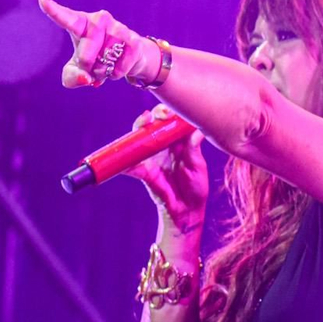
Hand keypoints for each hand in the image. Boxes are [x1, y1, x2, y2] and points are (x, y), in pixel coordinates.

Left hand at [37, 0, 154, 87]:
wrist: (127, 57)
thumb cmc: (95, 60)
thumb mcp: (77, 71)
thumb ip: (72, 77)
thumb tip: (86, 79)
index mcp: (80, 23)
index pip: (65, 18)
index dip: (53, 10)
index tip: (42, 0)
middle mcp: (99, 19)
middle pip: (85, 57)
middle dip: (88, 69)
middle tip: (93, 66)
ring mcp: (118, 27)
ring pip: (104, 63)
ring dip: (104, 71)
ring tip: (107, 62)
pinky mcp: (133, 40)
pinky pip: (119, 67)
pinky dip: (117, 74)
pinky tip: (119, 64)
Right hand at [124, 104, 208, 237]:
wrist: (187, 210)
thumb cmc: (195, 187)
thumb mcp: (197, 167)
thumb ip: (194, 149)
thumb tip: (197, 131)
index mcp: (178, 141)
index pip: (171, 120)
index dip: (169, 112)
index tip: (170, 111)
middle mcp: (163, 146)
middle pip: (153, 124)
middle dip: (153, 115)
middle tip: (156, 114)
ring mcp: (152, 157)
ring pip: (141, 137)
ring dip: (139, 127)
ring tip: (144, 122)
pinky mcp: (143, 171)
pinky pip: (131, 165)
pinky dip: (125, 161)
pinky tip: (125, 156)